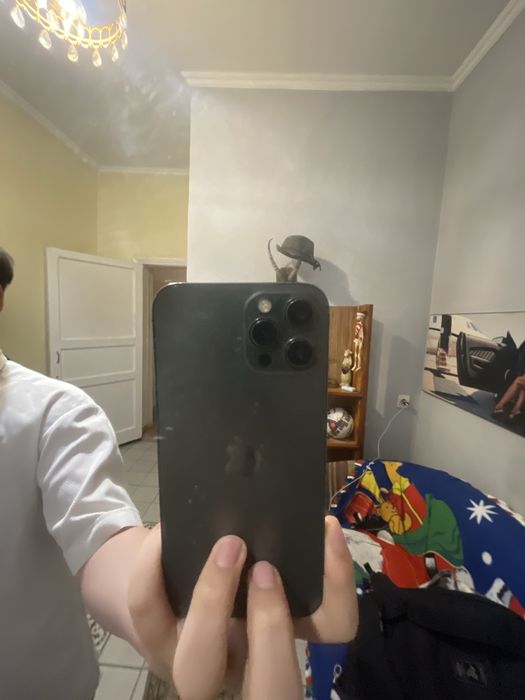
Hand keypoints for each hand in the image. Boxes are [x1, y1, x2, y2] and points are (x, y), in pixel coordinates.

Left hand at [128, 517, 356, 698]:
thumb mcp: (256, 558)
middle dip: (271, 622)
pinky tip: (166, 534)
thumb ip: (278, 549)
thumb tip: (298, 510)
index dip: (338, 587)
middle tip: (264, 563)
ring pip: (198, 664)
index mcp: (281, 637)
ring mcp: (194, 660)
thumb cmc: (224, 565)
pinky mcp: (152, 641)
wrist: (165, 584)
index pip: (333, 632)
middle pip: (271, 685)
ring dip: (214, 599)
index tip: (325, 529)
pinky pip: (147, 610)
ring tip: (226, 545)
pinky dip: (153, 567)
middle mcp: (242, 661)